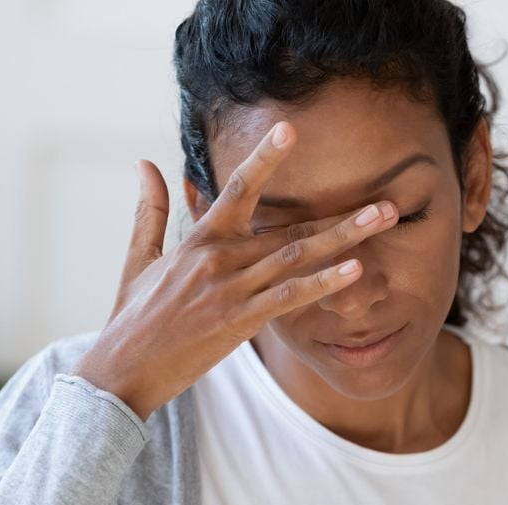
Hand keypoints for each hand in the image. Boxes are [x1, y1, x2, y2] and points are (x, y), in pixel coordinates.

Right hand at [70, 120, 399, 420]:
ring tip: (384, 223)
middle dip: (341, 214)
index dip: (265, 158)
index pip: (238, 188)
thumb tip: (144, 163)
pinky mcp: (238, 322)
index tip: (291, 131)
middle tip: (387, 201)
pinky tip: (355, 271)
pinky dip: (323, 283)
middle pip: (288, 226)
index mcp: (199, 239)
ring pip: (297, 256)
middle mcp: (219, 258)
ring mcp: (231, 290)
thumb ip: (151, 210)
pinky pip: (289, 298)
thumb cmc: (132, 317)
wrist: (120, 371)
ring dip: (345, 238)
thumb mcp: (138, 258)